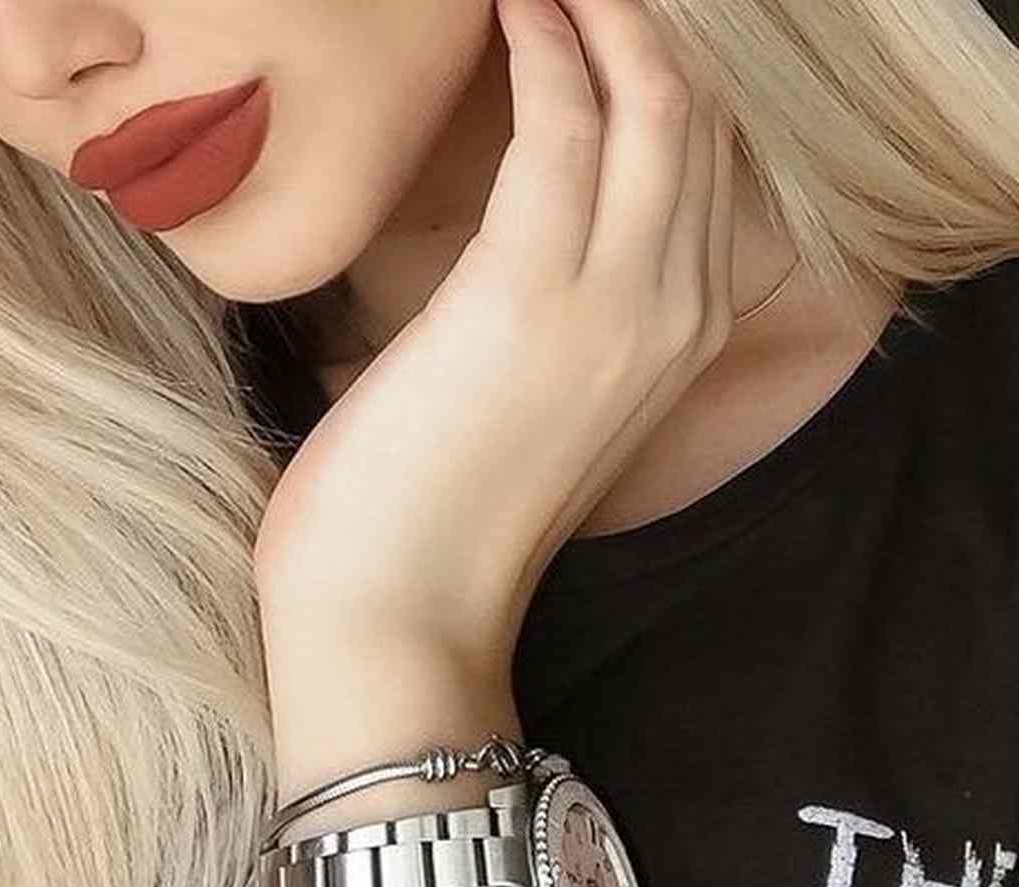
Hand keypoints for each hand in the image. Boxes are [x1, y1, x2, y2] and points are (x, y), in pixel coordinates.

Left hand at [254, 0, 737, 669]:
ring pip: (647, 107)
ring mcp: (617, 303)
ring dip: (598, 17)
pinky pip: (563, 130)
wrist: (395, 615)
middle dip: (642, 28)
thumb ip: (557, 318)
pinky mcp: (529, 295)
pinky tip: (512, 12)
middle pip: (695, 121)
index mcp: (679, 337)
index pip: (701, 168)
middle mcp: (676, 310)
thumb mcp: (526, 403)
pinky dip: (543, 53)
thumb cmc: (433, 511)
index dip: (658, 79)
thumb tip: (524, 244)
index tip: (605, 23)